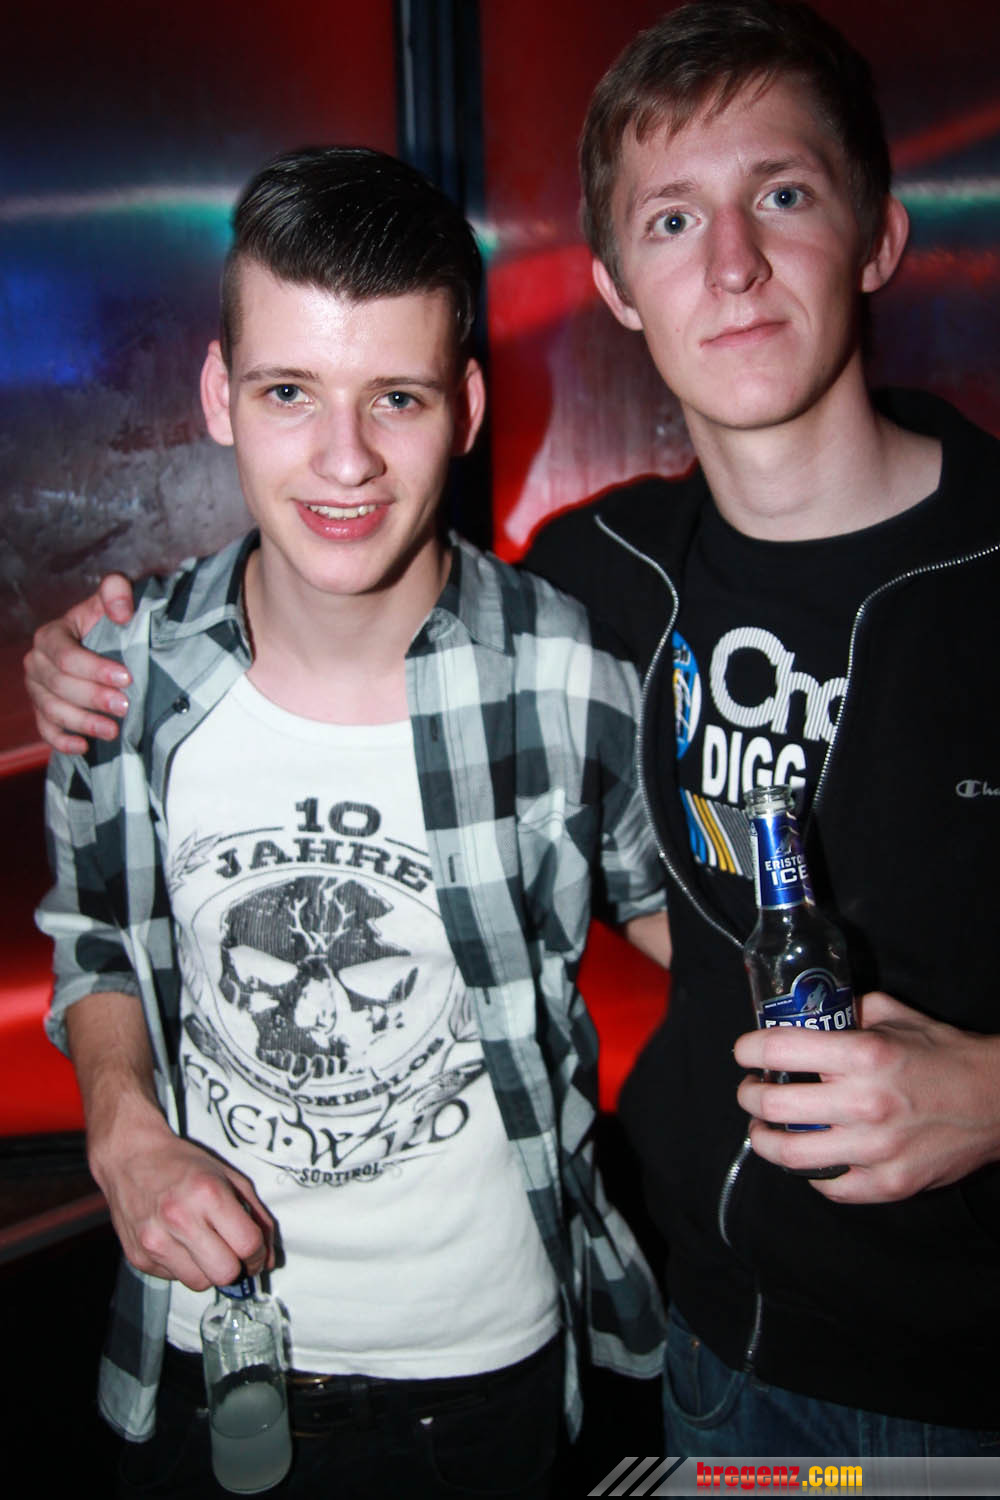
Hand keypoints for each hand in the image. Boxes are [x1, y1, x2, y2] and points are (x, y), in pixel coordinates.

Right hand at [24, 574, 135, 752]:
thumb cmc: (108, 624)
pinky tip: (84, 747)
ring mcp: (37, 690)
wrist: (102, 645)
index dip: (94, 669)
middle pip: (60, 685)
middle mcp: (38, 663)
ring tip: (113, 730)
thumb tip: (121, 610)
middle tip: (125, 706)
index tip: (126, 678)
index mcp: (51, 636)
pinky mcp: (43, 711)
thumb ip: (116, 592)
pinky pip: (46, 730)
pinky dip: (62, 741)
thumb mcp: (113, 601)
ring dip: (83, 722)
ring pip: (53, 710)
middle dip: (94, 698)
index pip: (66, 655)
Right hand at [90, 1097, 274, 1289]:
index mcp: (208, 1194)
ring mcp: (155, 1241)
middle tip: (232, 1254)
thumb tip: (268, 1258)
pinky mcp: (139, 1257)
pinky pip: (174, 1278)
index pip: (247, 1245)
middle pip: (225, 1274)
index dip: (258, 1254)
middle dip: (236, 1268)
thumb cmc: (183, 1164)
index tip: (255, 1252)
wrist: (131, 1157)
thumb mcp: (229, 1177)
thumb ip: (256, 1215)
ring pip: (200, 1283)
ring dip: (208, 1270)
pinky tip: (178, 1242)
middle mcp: (179, 1219)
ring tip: (203, 1245)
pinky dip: (183, 1266)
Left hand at [734, 992, 999, 1202]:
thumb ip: (847, 1010)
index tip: (744, 1052)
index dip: (749, 1050)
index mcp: (865, 1055)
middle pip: (774, 1105)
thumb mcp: (894, 1015)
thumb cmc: (943, 1054)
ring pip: (791, 1154)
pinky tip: (808, 1155)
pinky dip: (809, 1173)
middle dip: (749, 1095)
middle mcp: (867, 1103)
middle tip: (750, 1090)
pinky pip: (829, 1186)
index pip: (780, 1050)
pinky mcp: (889, 1184)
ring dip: (765, 1139)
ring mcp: (877, 1150)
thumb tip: (806, 1013)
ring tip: (763, 1128)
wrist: (998, 1101)